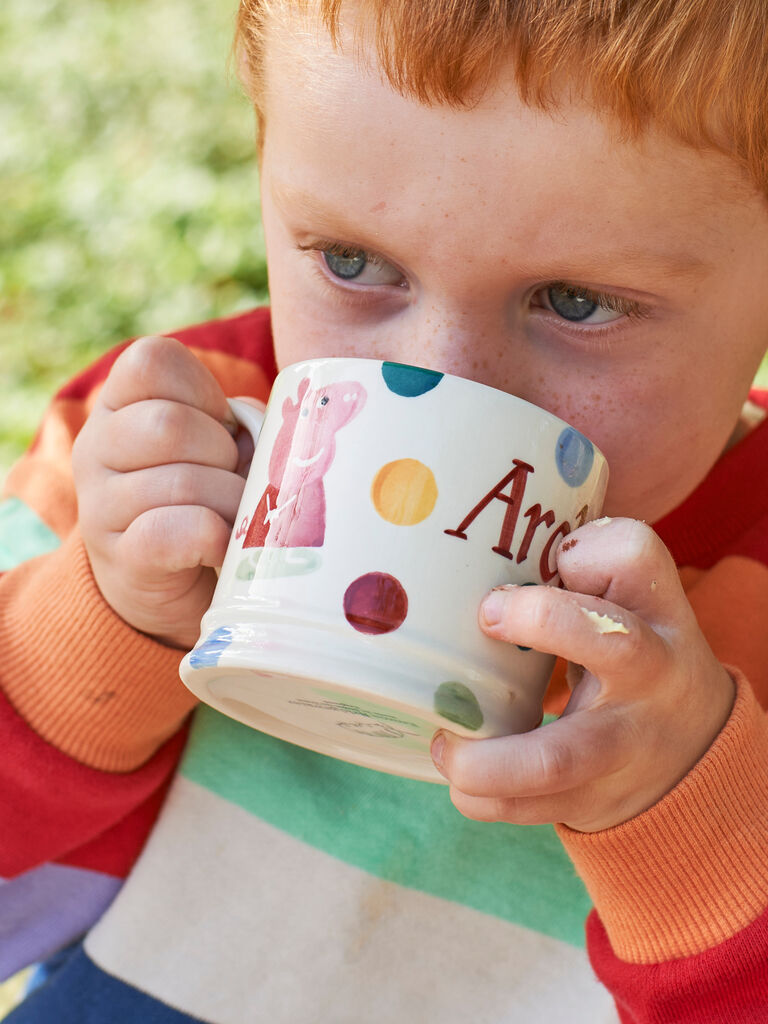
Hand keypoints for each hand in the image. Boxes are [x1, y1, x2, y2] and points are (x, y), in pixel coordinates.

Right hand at [72, 335, 249, 649]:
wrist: (172, 586)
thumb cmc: (208, 499)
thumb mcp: (220, 448)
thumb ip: (246, 423)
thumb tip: (287, 432)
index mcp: (121, 405)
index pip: (152, 361)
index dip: (202, 391)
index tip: (223, 427)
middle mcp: (97, 447)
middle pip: (168, 425)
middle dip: (222, 453)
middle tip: (233, 480)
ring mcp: (102, 505)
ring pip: (181, 482)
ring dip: (230, 502)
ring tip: (237, 518)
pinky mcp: (123, 558)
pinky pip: (173, 533)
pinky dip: (213, 538)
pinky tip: (222, 546)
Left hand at [430, 518, 735, 832]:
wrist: (690, 739)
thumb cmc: (638, 643)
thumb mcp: (632, 592)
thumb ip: (592, 558)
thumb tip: (517, 569)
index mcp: (649, 613)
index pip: (630, 564)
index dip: (560, 573)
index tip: (491, 603)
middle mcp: (648, 677)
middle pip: (609, 653)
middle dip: (542, 628)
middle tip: (469, 656)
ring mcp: (623, 745)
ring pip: (558, 760)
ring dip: (486, 760)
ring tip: (444, 745)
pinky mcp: (594, 797)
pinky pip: (535, 809)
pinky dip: (485, 801)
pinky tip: (460, 781)